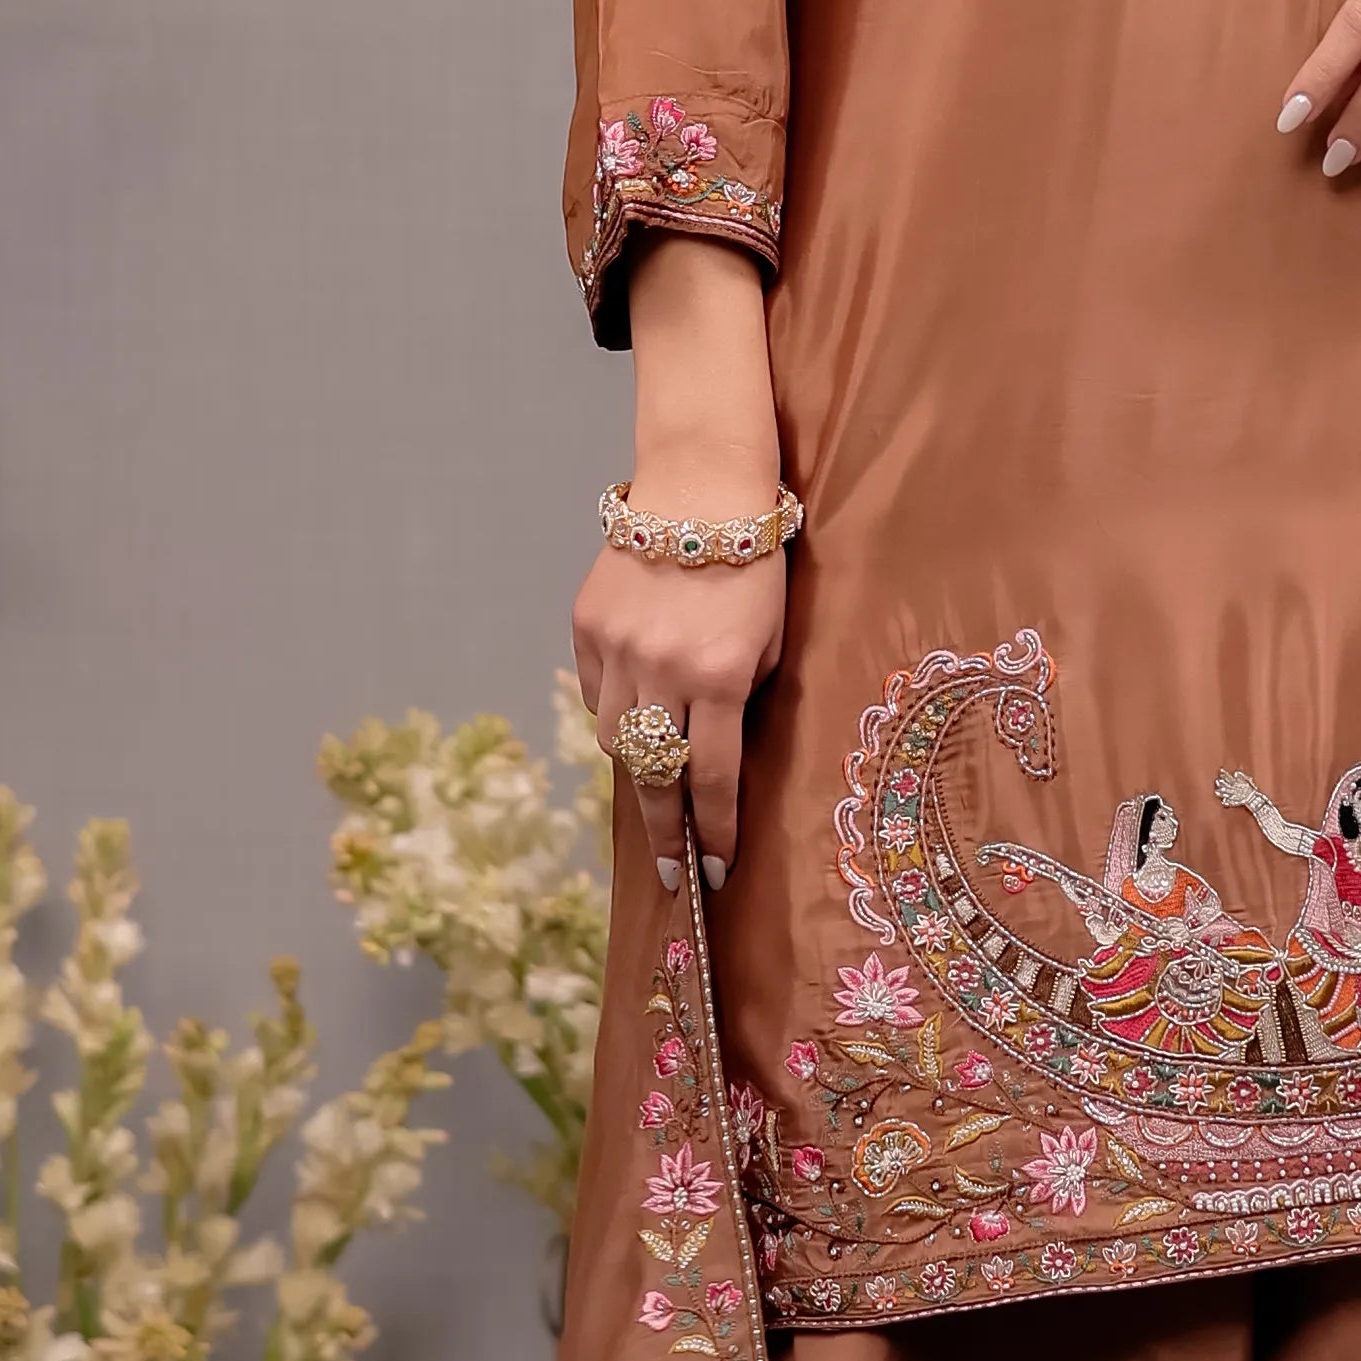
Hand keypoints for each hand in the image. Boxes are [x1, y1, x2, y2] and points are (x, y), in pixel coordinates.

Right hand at [590, 231, 786, 879]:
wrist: (702, 487)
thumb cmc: (757, 564)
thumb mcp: (774, 639)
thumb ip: (745, 699)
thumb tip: (716, 760)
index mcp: (721, 677)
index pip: (711, 778)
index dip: (714, 831)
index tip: (716, 869)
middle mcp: (663, 670)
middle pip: (655, 775)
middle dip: (665, 831)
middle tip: (670, 872)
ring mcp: (617, 648)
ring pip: (614, 737)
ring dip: (638, 766)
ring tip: (656, 783)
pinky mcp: (586, 625)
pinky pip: (593, 692)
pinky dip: (612, 712)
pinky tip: (632, 715)